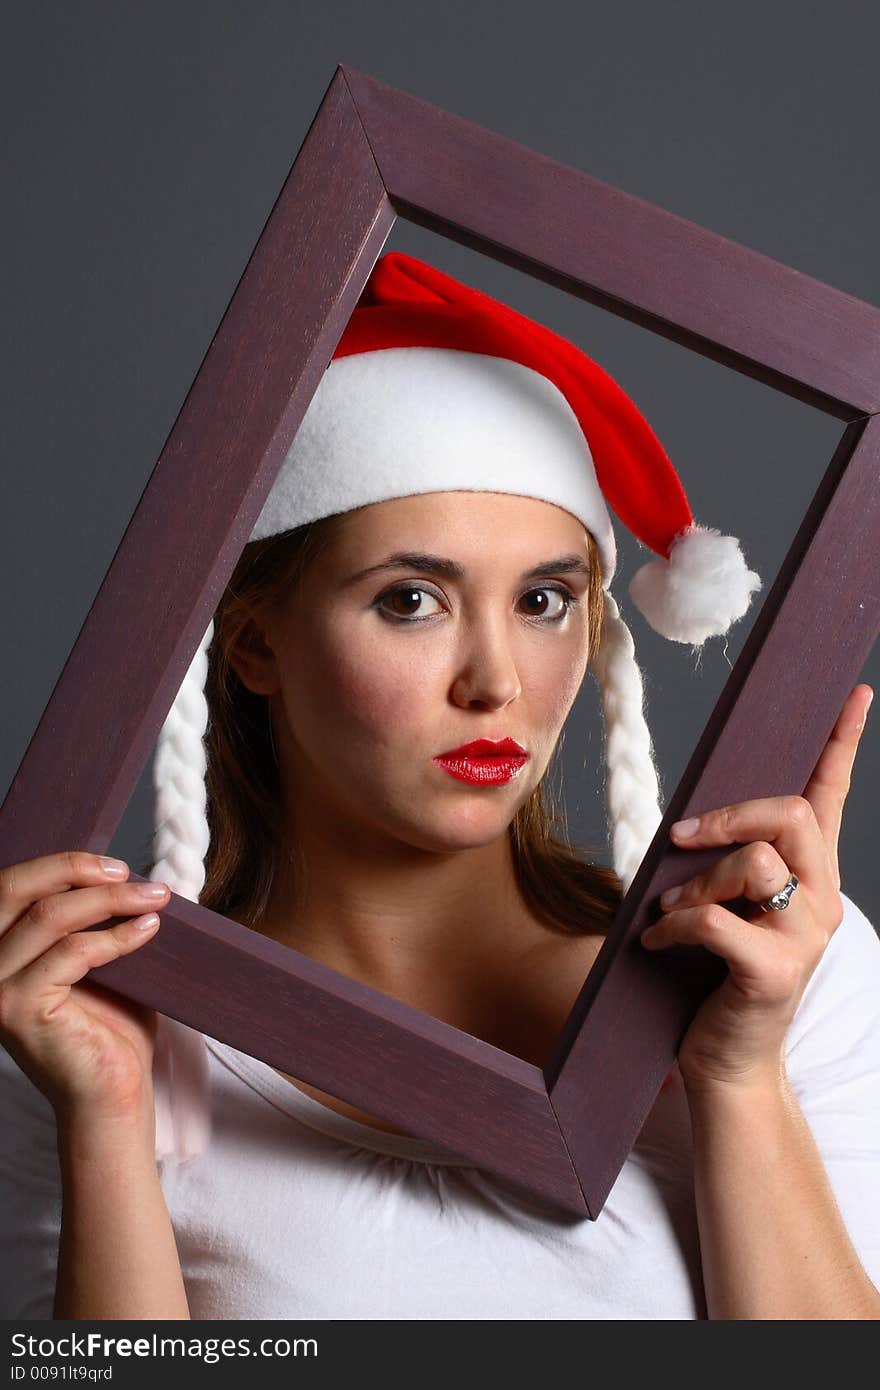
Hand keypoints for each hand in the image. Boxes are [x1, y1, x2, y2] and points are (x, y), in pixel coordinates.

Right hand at [0, 851, 170, 1123]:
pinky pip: (73, 951)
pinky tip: (149, 930)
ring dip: (110, 900)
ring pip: (50, 916)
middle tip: (129, 871)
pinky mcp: (20, 1007)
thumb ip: (87, 921)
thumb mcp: (92, 961)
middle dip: (76, 869)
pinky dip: (116, 935)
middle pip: (17, 890)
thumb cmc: (106, 1030)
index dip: (59, 865)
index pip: (10, 888)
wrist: (111, 1094)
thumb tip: (118, 871)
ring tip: (155, 898)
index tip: (114, 864)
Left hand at [640, 683, 872, 1090]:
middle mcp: (822, 901)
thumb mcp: (727, 907)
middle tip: (683, 835)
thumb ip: (726, 863)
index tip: (854, 693)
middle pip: (795, 816)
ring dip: (696, 880)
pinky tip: (658, 942)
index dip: (841, 744)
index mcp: (813, 877)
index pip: (831, 798)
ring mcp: (805, 938)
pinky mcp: (775, 972)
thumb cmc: (716, 979)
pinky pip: (715, 920)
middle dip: (732, 815)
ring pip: (755, 864)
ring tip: (668, 907)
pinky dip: (674, 924)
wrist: (726, 1065)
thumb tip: (689, 821)